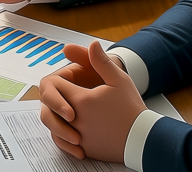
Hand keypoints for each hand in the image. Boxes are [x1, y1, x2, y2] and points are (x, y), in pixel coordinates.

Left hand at [38, 41, 145, 162]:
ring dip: (54, 116)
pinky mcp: (82, 149)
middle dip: (53, 98)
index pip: (54, 85)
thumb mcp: (119, 79)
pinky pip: (61, 142)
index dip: (59, 80)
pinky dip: (61, 135)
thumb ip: (101, 61)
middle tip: (62, 94)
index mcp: (82, 100)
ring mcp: (78, 136)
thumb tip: (93, 44)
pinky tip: (68, 128)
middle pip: (48, 105)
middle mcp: (75, 120)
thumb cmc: (132, 109)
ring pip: (51, 125)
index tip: (70, 80)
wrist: (144, 139)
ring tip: (65, 111)